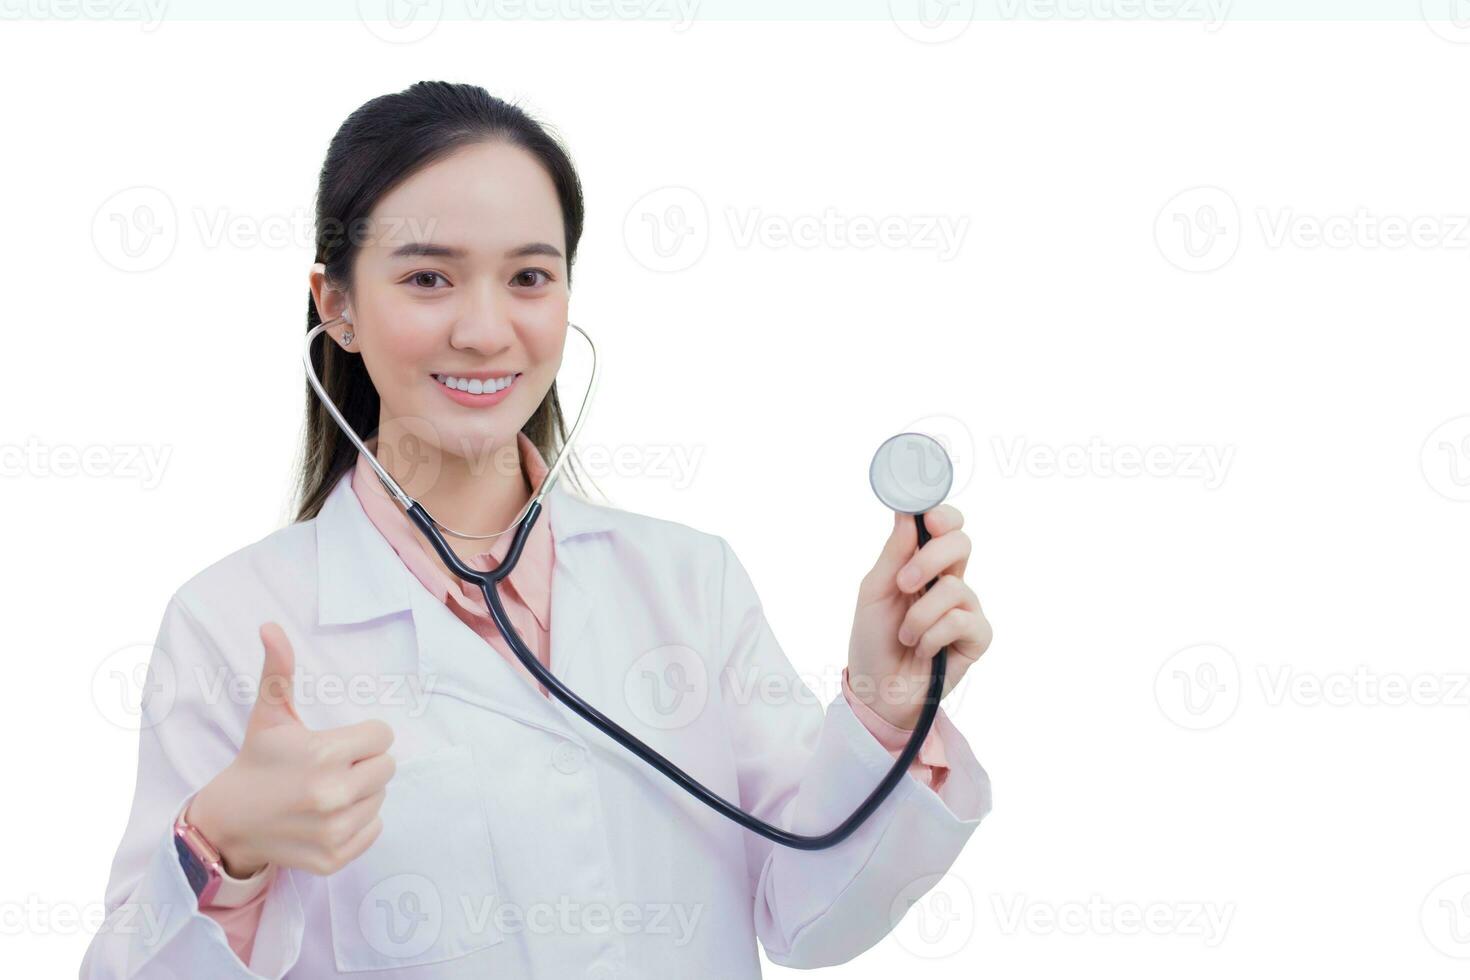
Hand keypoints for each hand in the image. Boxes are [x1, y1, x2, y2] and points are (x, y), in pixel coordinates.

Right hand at [187, 623, 395, 877]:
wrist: (229, 822)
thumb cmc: (258, 762)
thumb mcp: (268, 715)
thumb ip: (278, 670)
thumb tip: (270, 626)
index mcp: (323, 755)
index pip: (382, 736)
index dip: (362, 736)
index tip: (337, 743)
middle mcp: (332, 795)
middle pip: (387, 767)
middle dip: (365, 763)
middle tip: (333, 767)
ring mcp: (333, 831)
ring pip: (381, 798)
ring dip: (362, 793)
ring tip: (327, 791)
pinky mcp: (334, 858)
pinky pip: (374, 829)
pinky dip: (358, 822)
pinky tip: (328, 816)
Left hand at [846, 505, 992, 729]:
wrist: (878, 690)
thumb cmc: (873, 640)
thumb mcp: (874, 592)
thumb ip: (893, 553)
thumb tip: (907, 512)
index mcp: (924, 564)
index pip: (946, 526)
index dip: (943, 516)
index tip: (929, 519)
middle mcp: (949, 581)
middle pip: (961, 543)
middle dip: (930, 559)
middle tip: (903, 583)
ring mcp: (966, 608)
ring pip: (955, 587)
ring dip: (919, 615)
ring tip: (905, 635)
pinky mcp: (978, 637)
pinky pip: (962, 621)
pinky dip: (933, 636)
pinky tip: (924, 650)